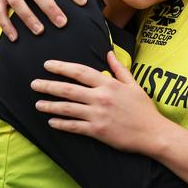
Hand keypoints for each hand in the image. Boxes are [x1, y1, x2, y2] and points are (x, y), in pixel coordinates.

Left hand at [31, 52, 169, 153]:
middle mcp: (101, 97)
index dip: (62, 67)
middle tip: (34, 84)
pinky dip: (61, 124)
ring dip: (50, 106)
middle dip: (48, 86)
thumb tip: (108, 53)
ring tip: (38, 104)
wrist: (153, 133)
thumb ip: (119, 69)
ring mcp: (98, 115)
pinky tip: (51, 122)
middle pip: (68, 89)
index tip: (48, 65)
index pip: (80, 72)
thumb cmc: (144, 109)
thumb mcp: (134, 84)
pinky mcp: (97, 131)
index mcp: (109, 84)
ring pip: (67, 108)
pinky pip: (74, 126)